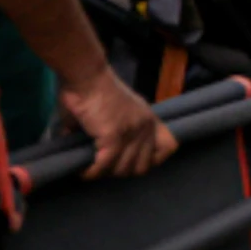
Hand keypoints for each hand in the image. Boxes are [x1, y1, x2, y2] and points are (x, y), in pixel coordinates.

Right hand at [59, 67, 175, 179]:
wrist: (87, 76)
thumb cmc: (95, 90)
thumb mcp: (117, 112)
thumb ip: (116, 131)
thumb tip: (101, 151)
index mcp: (149, 120)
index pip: (167, 149)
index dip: (149, 162)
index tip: (128, 164)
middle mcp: (145, 126)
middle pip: (141, 166)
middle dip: (120, 171)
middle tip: (102, 167)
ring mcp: (132, 131)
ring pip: (122, 168)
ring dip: (104, 173)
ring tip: (91, 169)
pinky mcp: (114, 135)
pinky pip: (104, 165)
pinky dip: (92, 172)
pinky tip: (83, 171)